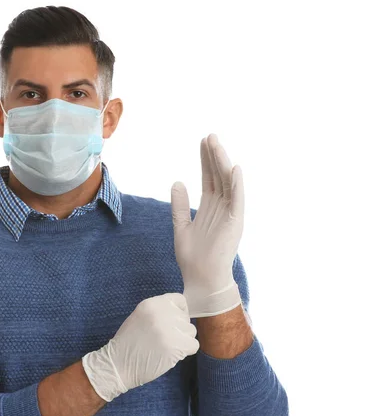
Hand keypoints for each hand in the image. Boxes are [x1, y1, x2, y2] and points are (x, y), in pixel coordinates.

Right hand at [82, 293, 199, 402]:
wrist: (118, 364)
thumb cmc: (129, 342)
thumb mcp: (140, 316)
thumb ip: (159, 311)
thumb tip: (182, 312)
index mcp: (151, 303)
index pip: (179, 300)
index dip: (179, 312)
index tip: (171, 322)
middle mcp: (161, 313)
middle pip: (185, 318)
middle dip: (178, 329)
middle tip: (163, 339)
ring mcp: (169, 330)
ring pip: (191, 331)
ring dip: (182, 341)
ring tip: (165, 347)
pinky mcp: (175, 347)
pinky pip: (193, 345)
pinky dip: (185, 352)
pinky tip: (171, 354)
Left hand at [170, 133, 244, 317]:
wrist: (200, 278)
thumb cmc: (192, 257)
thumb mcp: (180, 226)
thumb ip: (179, 206)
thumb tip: (177, 182)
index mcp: (209, 207)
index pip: (208, 178)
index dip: (205, 161)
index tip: (202, 143)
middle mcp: (221, 208)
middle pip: (218, 176)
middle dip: (214, 156)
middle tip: (209, 136)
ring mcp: (230, 214)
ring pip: (227, 183)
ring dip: (223, 163)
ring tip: (217, 145)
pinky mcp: (235, 223)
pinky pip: (237, 200)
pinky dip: (237, 184)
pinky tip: (234, 168)